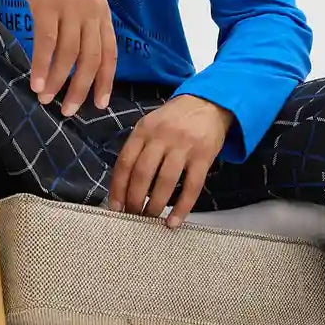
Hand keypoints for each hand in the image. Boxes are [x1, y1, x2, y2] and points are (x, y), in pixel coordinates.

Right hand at [1, 0, 117, 113]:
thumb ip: (83, 20)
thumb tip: (81, 55)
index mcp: (101, 10)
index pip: (109, 52)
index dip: (105, 80)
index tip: (99, 104)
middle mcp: (91, 9)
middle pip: (90, 58)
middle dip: (81, 88)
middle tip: (70, 111)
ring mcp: (70, 6)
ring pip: (68, 54)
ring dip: (57, 81)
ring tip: (46, 98)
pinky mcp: (47, 3)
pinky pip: (46, 42)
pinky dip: (41, 65)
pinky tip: (36, 81)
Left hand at [107, 95, 234, 227]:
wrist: (209, 102)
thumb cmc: (174, 119)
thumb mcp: (151, 124)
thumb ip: (138, 148)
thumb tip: (124, 186)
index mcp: (144, 130)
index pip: (125, 162)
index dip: (118, 188)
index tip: (115, 207)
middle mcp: (162, 137)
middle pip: (143, 174)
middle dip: (134, 200)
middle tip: (132, 216)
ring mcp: (184, 146)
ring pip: (165, 182)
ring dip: (155, 205)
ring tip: (149, 219)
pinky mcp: (204, 156)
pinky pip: (192, 187)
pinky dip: (182, 208)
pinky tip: (174, 222)